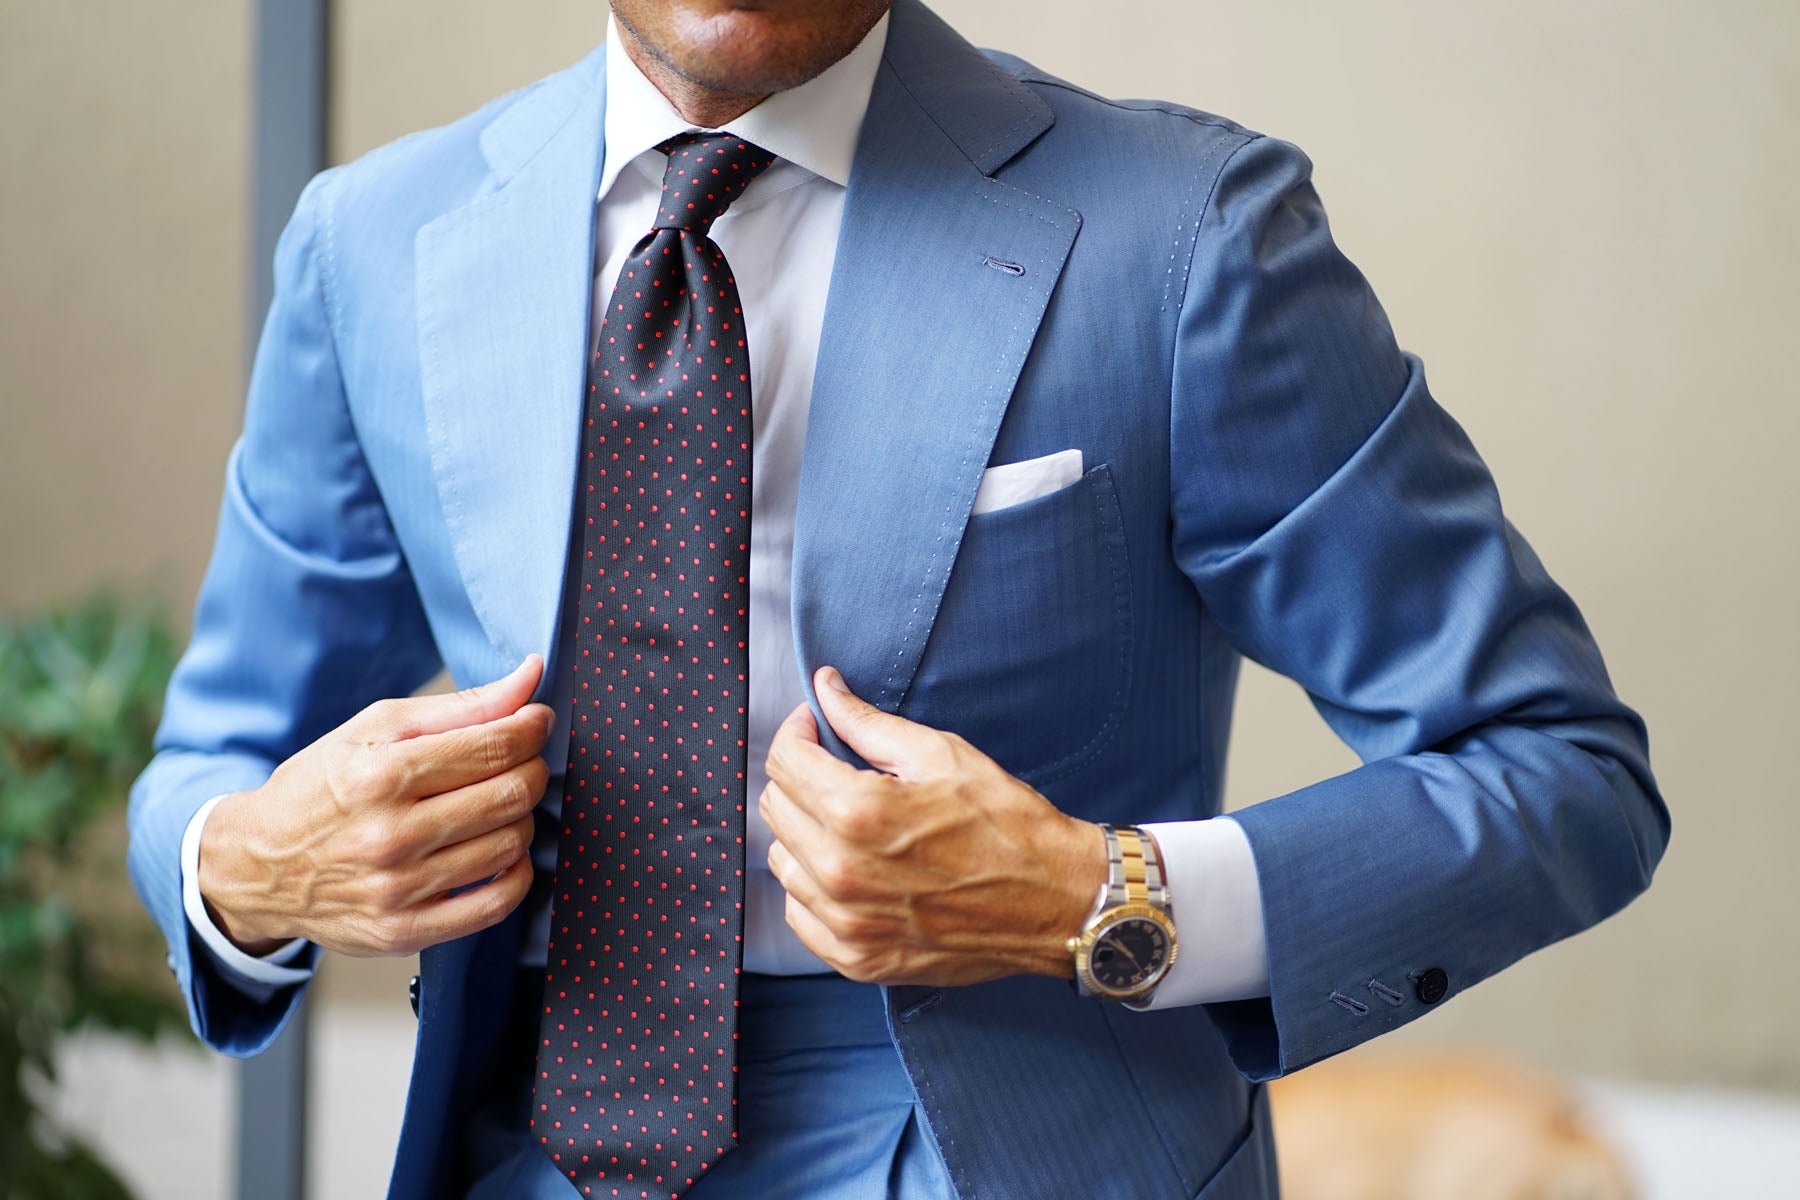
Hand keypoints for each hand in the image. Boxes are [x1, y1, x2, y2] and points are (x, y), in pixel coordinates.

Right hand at [197, 657, 554, 957]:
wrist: (257, 867)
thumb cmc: (322, 787)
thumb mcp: (375, 729)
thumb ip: (461, 706)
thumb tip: (530, 677)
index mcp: (379, 775)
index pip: (491, 747)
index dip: (530, 727)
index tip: (535, 720)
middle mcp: (389, 835)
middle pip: (510, 795)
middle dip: (532, 768)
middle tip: (523, 761)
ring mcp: (397, 890)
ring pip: (510, 845)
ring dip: (523, 817)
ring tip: (501, 804)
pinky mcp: (404, 932)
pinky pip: (496, 904)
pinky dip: (517, 874)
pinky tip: (501, 852)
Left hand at [759, 666, 1104, 986]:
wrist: (1054, 901)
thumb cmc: (1008, 825)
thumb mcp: (941, 755)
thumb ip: (868, 723)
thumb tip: (826, 690)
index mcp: (859, 812)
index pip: (785, 761)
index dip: (799, 733)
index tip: (816, 729)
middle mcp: (842, 871)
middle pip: (777, 808)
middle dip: (801, 779)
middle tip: (839, 773)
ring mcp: (847, 922)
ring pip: (782, 862)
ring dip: (806, 834)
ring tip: (853, 826)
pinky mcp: (856, 959)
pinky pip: (800, 914)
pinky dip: (815, 888)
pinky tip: (852, 872)